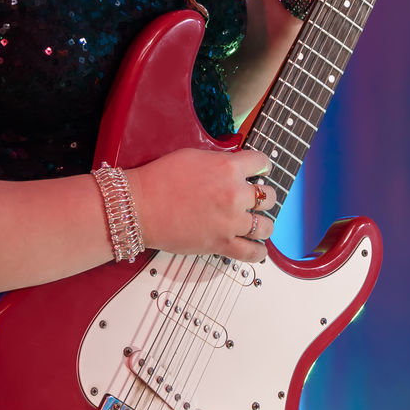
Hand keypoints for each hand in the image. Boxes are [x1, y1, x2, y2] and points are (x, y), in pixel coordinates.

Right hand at [128, 147, 276, 261]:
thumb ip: (220, 162)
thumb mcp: (194, 156)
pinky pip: (253, 252)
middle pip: (269, 196)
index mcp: (228, 167)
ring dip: (263, 223)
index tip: (260, 171)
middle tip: (255, 199)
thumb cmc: (160, 178)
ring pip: (266, 225)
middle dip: (263, 196)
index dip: (262, 166)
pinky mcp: (222, 244)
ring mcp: (231, 222)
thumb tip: (234, 168)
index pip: (262, 162)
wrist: (141, 206)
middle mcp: (235, 194)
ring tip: (256, 223)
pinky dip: (259, 251)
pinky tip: (257, 247)